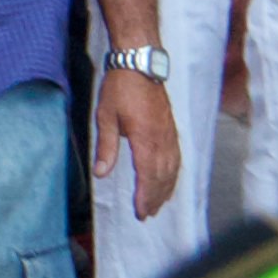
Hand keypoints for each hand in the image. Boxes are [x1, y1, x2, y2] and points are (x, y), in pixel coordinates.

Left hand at [95, 65, 179, 218]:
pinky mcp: (171, 129)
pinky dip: (173, 174)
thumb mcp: (106, 116)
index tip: (141, 213)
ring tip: (157, 204)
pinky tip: (169, 181)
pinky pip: (176, 158)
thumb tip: (101, 173)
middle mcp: (162, 140)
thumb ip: (106, 146)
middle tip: (147, 214)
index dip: (145, 197)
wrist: (139, 64)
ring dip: (166, 189)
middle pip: (162, 177)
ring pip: (172, 169)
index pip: (148, 176)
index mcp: (145, 139)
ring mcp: (169, 134)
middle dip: (155, 198)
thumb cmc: (120, 88)